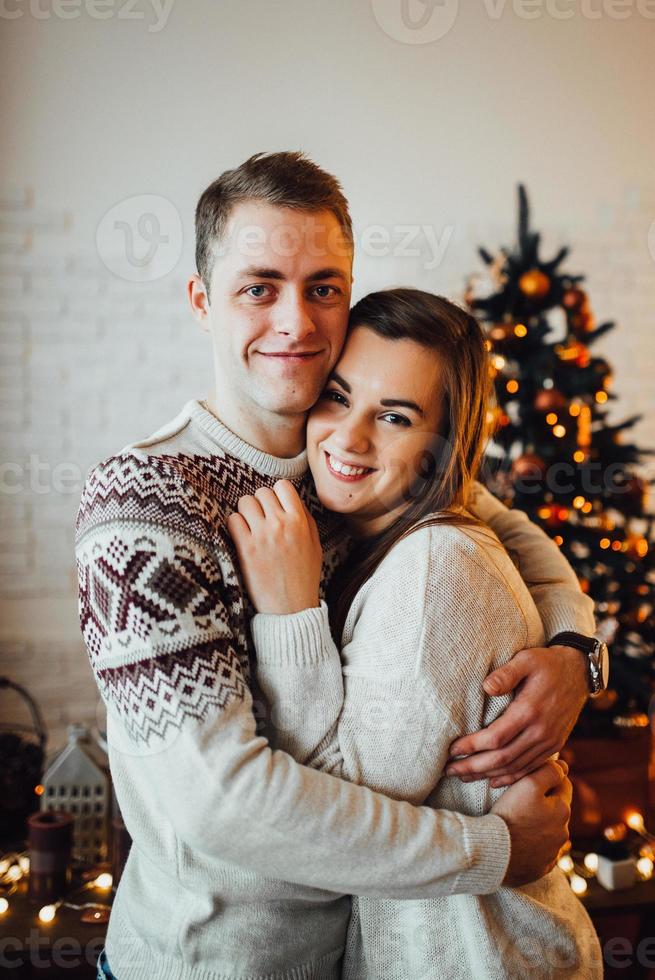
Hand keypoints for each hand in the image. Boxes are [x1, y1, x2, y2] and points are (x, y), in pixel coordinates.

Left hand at [227, 480, 322, 614]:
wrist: (290, 608)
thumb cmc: (303, 576)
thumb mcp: (315, 545)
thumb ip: (306, 519)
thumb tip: (292, 500)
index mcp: (300, 521)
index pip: (282, 486)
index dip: (277, 494)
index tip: (275, 506)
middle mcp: (281, 524)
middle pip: (261, 492)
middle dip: (260, 504)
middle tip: (262, 520)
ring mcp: (262, 535)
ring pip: (245, 502)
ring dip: (246, 512)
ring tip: (251, 527)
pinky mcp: (245, 548)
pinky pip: (233, 520)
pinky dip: (235, 525)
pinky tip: (242, 536)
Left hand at [446, 645, 587, 786]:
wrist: (579, 672)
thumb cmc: (547, 663)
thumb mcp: (526, 659)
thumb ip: (506, 673)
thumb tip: (486, 687)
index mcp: (530, 711)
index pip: (496, 738)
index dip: (472, 746)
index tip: (452, 749)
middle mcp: (541, 731)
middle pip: (502, 758)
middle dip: (474, 767)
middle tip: (450, 770)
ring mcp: (550, 741)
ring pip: (515, 767)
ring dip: (487, 775)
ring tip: (464, 776)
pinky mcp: (554, 745)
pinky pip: (530, 768)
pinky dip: (510, 777)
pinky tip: (493, 780)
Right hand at [492, 759, 571, 886]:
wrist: (494, 852)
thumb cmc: (510, 814)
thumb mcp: (529, 784)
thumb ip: (548, 771)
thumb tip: (563, 765)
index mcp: (563, 810)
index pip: (564, 784)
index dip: (550, 776)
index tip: (534, 776)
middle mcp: (563, 833)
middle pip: (557, 810)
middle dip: (545, 802)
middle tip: (522, 797)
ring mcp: (552, 853)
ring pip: (549, 832)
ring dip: (539, 824)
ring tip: (517, 820)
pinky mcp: (540, 869)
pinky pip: (540, 853)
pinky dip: (533, 846)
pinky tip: (519, 841)